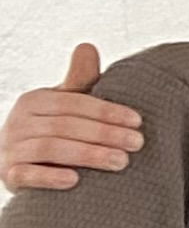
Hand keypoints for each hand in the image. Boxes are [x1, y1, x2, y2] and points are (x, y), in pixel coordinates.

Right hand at [2, 46, 144, 192]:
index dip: (106, 111)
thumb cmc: (52, 131)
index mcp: (33, 101)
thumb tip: (87, 46)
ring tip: (121, 161)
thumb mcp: (64, 104)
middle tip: (137, 143)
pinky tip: (75, 181)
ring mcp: (10, 150)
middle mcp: (18, 123)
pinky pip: (25, 175)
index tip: (137, 121)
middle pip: (64, 126)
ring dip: (87, 155)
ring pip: (49, 149)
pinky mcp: (7, 175)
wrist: (20, 165)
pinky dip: (49, 177)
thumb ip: (79, 80)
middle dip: (104, 133)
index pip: (72, 102)